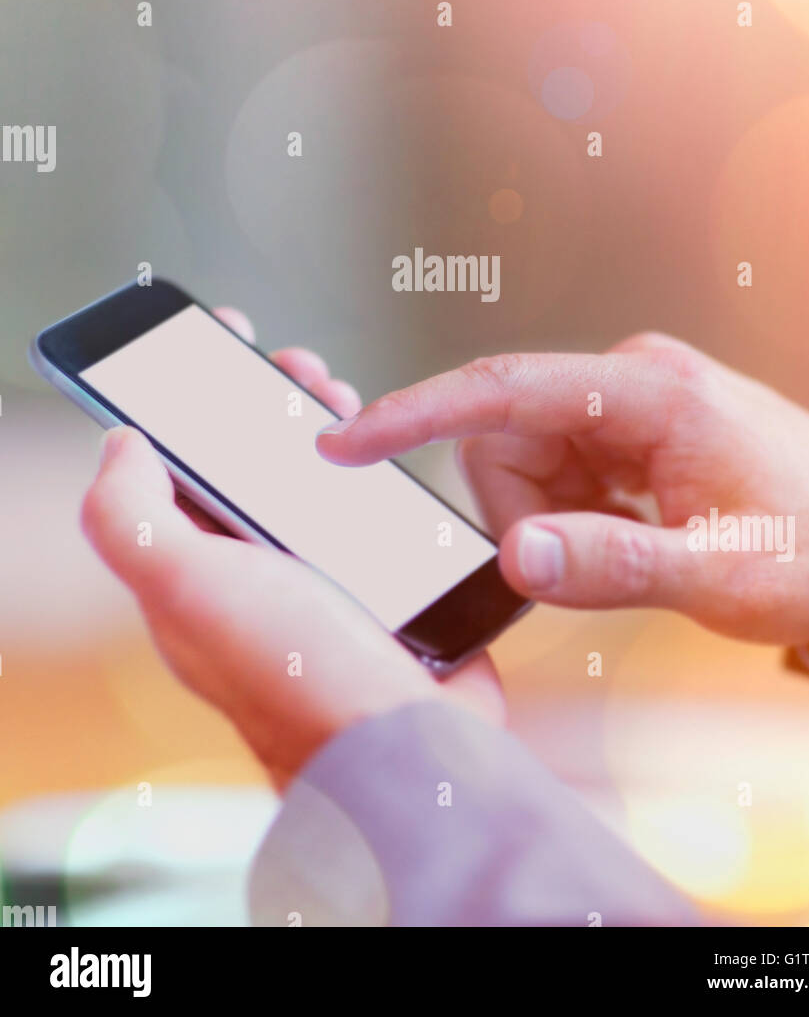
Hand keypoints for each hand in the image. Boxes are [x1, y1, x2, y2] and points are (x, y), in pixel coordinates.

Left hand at [81, 309, 502, 790]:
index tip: (211, 347)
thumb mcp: (186, 587)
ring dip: (325, 427)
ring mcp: (323, 582)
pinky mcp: (384, 586)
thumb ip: (130, 516)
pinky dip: (378, 470)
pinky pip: (373, 510)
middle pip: (250, 467)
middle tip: (294, 368)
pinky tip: (390, 449)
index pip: (175, 475)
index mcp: (199, 576)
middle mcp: (256, 578)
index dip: (185, 406)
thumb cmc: (300, 676)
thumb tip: (117, 445)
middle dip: (266, 404)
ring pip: (314, 481)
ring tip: (342, 398)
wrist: (411, 741)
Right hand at [317, 333, 808, 647]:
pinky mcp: (632, 429)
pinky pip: (557, 470)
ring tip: (632, 550)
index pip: (503, 389)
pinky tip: (632, 535)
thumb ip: (613, 562)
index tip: (344, 440)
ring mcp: (630, 403)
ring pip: (525, 461)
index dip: (414, 414)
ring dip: (552, 520)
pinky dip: (571, 516)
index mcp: (648, 392)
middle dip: (521, 515)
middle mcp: (631, 381)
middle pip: (504, 440)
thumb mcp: (719, 573)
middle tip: (587, 564)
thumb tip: (514, 553)